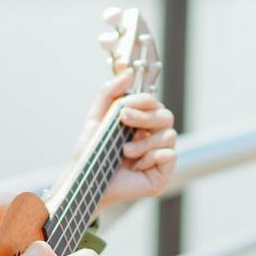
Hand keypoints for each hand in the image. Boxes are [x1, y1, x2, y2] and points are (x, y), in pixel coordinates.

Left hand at [74, 69, 176, 209]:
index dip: (143, 101)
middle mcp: (153, 138)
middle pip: (166, 116)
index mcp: (141, 124)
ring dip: (144, 142)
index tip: (124, 107)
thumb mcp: (96, 117)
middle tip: (124, 120)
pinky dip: (152, 157)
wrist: (86, 181)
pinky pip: (170, 155)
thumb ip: (109, 93)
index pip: (154, 104)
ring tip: (125, 152)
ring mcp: (159, 156)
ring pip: (169, 135)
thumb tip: (129, 74)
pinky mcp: (162, 174)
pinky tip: (136, 166)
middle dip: (145, 117)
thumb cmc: (91, 152)